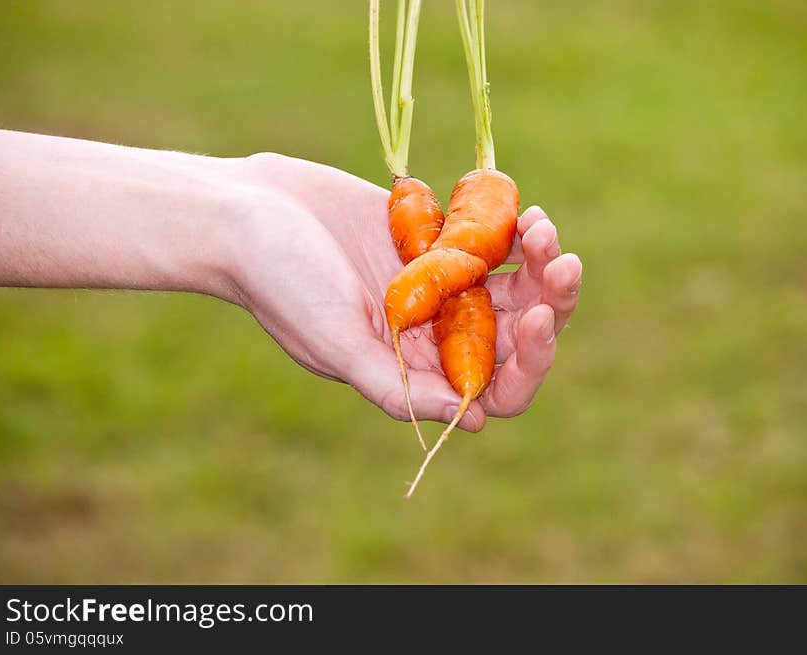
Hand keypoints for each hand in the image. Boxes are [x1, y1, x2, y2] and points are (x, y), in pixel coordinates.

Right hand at [232, 153, 581, 431]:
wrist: (244, 211)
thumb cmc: (278, 281)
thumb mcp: (335, 341)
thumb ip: (398, 388)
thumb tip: (477, 422)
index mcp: (414, 370)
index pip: (496, 388)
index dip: (532, 362)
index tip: (540, 316)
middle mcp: (433, 332)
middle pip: (518, 334)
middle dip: (552, 302)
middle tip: (562, 262)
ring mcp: (438, 284)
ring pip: (516, 285)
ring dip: (541, 261)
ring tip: (540, 227)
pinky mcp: (433, 238)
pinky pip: (493, 241)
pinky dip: (514, 229)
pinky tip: (522, 210)